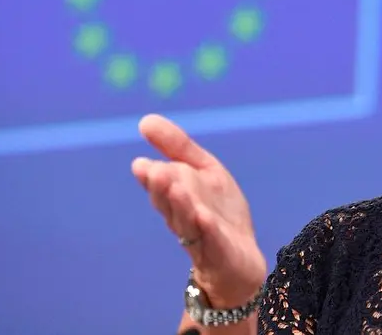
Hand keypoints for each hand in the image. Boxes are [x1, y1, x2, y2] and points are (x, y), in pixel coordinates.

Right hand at [132, 115, 266, 306]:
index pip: (160, 186)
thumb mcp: (203, 171)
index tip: (142, 164)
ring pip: (187, 222)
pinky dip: (207, 230)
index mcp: (177, 197)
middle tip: (156, 172)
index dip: (152, 177)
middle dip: (163, 189)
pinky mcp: (220, 253)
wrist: (239, 260)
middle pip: (170, 204)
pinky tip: (203, 216)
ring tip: (176, 187)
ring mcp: (201, 238)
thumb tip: (145, 120)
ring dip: (181, 205)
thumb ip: (177, 147)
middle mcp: (184, 218)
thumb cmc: (217, 212)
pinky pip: (212, 242)